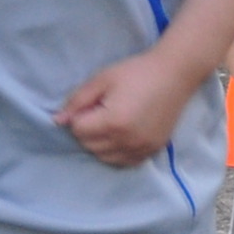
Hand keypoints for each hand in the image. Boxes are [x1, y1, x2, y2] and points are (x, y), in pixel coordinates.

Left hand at [55, 49, 200, 167]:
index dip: (80, 115)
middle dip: (88, 130)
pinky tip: (123, 134)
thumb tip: (58, 121)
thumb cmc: (136, 72)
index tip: (93, 102)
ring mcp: (141, 148)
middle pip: (89, 146)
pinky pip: (124, 161)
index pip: (78, 130)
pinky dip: (117, 152)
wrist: (175, 75)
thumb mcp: (102, 79)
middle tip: (101, 110)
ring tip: (111, 122)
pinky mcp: (152, 150)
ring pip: (104, 157)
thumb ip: (77, 101)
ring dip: (100, 143)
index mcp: (113, 121)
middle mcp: (127, 140)